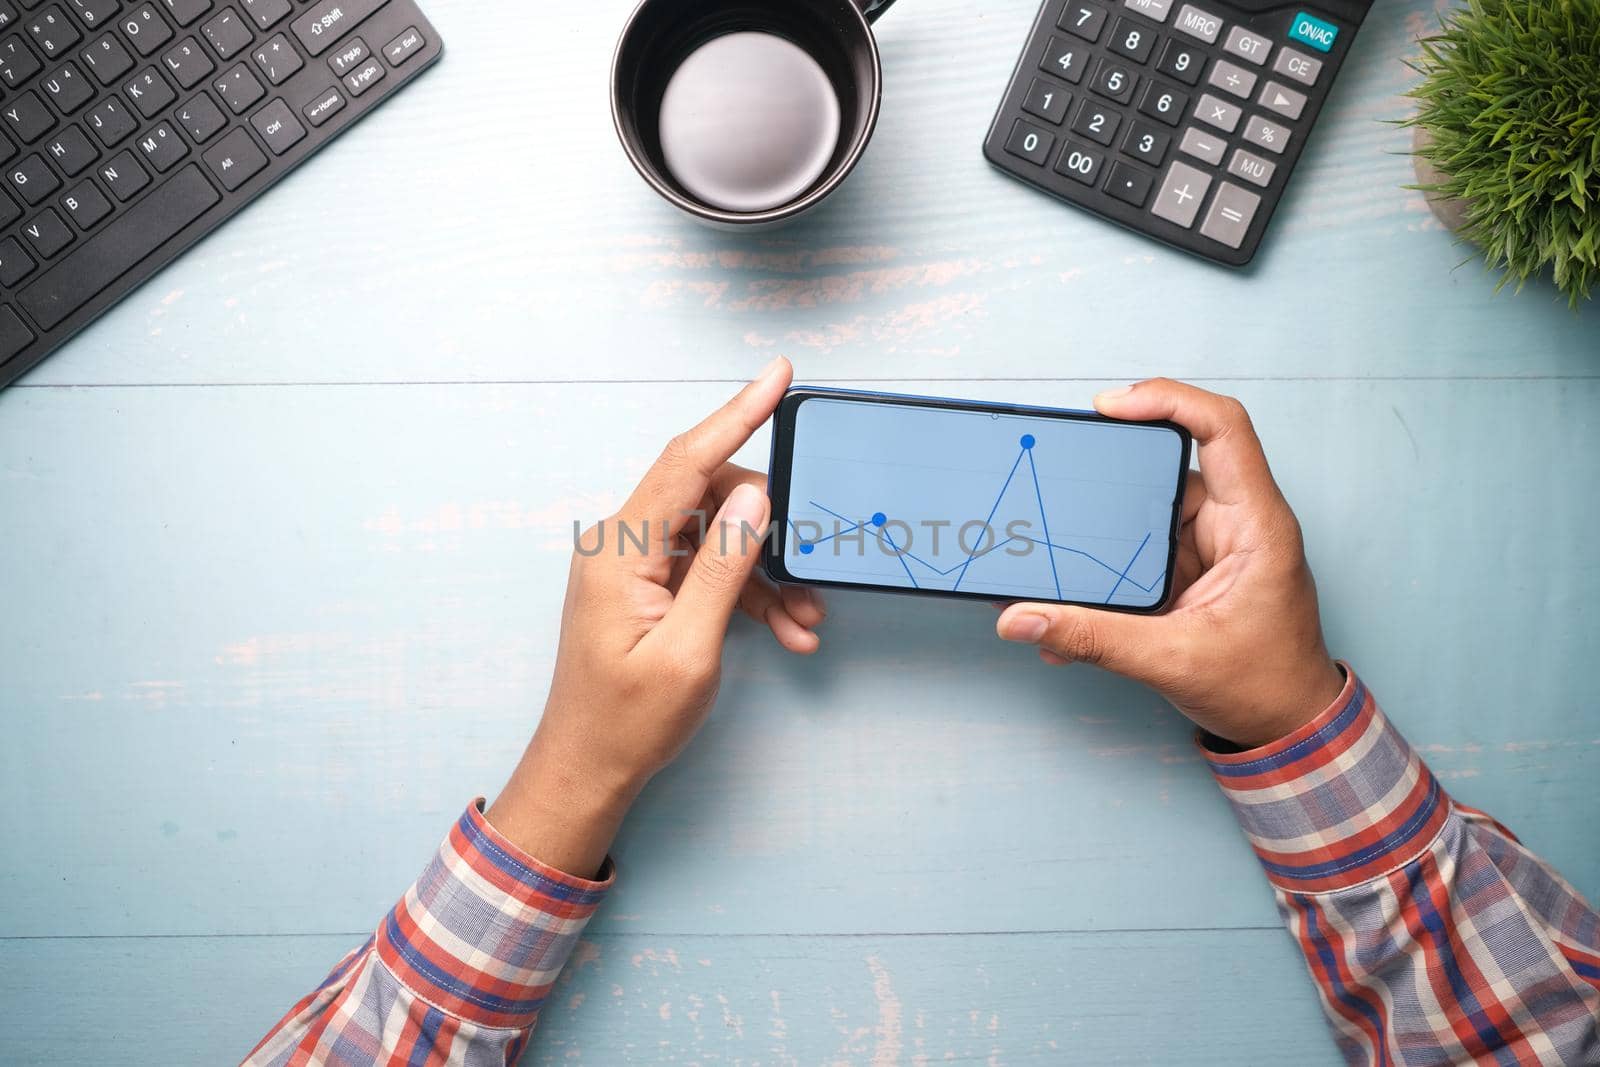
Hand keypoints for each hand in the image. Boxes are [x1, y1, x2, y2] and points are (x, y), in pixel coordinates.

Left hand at [488, 358, 825, 875]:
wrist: (586, 769)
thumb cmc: (626, 721)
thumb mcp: (689, 648)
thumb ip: (723, 567)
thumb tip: (756, 499)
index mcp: (620, 549)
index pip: (686, 460)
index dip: (737, 413)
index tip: (778, 375)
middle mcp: (620, 543)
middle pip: (711, 496)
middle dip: (771, 527)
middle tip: (815, 564)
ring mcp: (631, 564)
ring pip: (717, 535)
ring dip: (767, 573)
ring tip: (806, 619)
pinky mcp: (645, 586)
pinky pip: (706, 568)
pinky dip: (747, 593)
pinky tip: (786, 629)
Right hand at [996, 379, 1343, 748]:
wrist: (1288, 728)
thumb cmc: (1264, 688)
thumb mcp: (1171, 661)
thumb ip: (1092, 638)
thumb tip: (1023, 619)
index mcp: (1256, 525)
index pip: (1222, 428)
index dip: (1167, 401)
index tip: (1111, 407)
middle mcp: (1236, 522)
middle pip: (1168, 465)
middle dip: (1112, 472)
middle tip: (1061, 470)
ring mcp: (1212, 543)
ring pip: (1146, 508)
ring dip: (1103, 529)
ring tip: (1058, 539)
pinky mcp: (1192, 567)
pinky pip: (1140, 548)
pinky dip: (1106, 567)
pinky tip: (1075, 592)